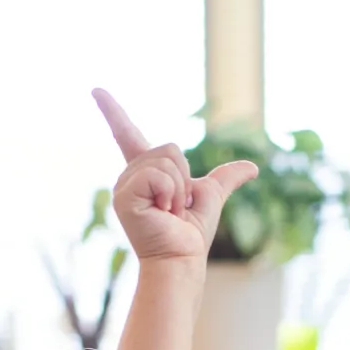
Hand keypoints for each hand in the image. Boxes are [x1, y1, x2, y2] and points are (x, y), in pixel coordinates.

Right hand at [90, 91, 255, 263]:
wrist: (182, 259)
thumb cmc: (190, 234)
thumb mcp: (210, 197)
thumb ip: (225, 178)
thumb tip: (253, 167)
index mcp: (144, 173)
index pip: (126, 134)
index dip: (112, 111)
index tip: (96, 89)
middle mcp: (129, 176)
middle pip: (168, 148)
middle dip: (184, 178)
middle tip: (176, 207)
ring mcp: (123, 186)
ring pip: (166, 159)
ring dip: (178, 189)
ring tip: (169, 212)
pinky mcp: (124, 196)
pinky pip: (158, 175)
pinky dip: (170, 193)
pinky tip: (162, 213)